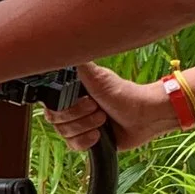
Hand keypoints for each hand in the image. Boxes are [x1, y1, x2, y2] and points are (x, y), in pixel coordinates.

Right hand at [43, 63, 179, 151]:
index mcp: (70, 93)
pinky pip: (74, 146)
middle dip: (80, 117)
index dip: (66, 107)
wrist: (143, 117)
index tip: (87, 101)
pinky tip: (99, 135)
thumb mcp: (97, 75)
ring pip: (65, 134)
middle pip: (57, 121)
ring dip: (87, 127)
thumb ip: (77, 63)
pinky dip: (87, 141)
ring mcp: (79, 124)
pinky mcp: (86, 140)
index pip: (50, 105)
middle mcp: (72, 108)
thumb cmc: (124, 94)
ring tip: (103, 120)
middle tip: (98, 109)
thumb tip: (62, 47)